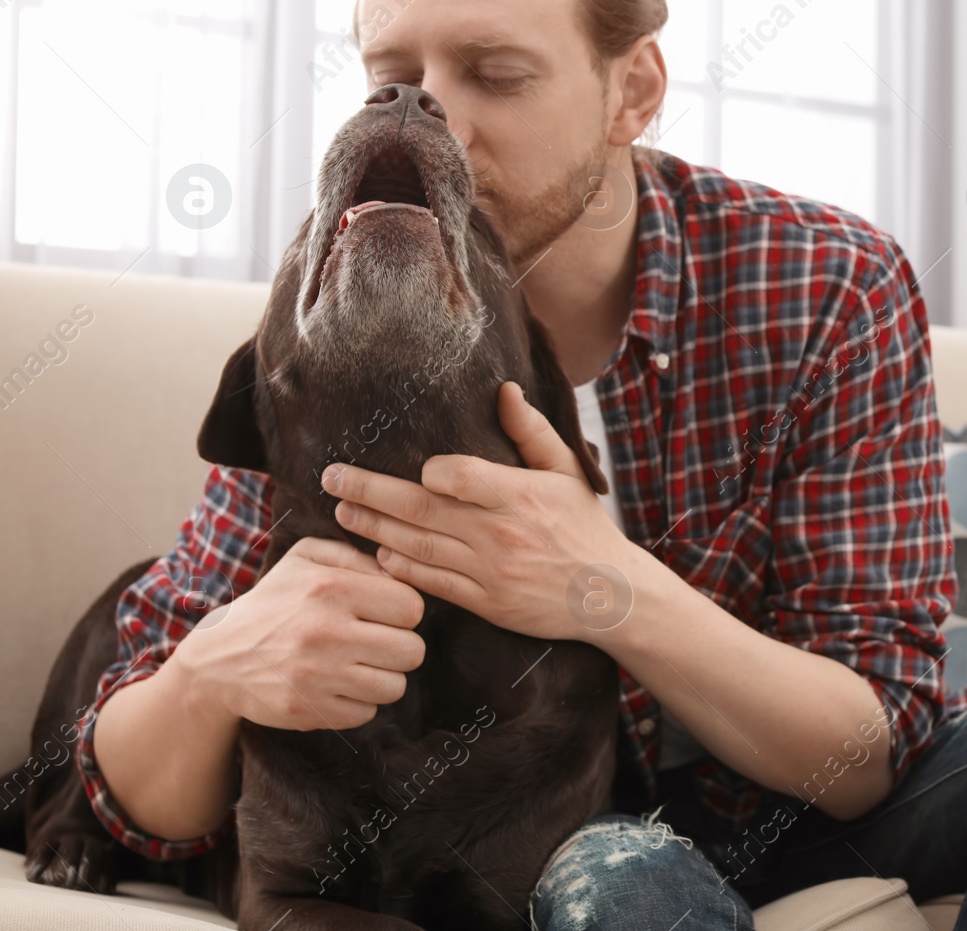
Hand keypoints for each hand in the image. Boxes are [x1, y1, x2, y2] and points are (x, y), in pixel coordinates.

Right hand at [175, 537, 426, 731]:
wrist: (217, 659)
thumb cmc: (274, 602)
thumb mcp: (306, 558)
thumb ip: (357, 557)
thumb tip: (398, 575)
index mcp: (330, 588)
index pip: (412, 608)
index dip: (403, 612)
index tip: (383, 614)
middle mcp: (324, 632)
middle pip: (412, 651)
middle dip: (400, 647)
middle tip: (376, 643)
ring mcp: (315, 676)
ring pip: (395, 686)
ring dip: (382, 677)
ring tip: (356, 665)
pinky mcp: (306, 711)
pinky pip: (366, 713)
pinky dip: (358, 702)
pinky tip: (336, 685)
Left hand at [322, 381, 641, 642]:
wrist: (609, 595)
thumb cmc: (584, 524)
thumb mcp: (567, 470)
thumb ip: (532, 430)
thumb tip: (504, 389)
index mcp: (521, 495)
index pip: (461, 477)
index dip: (432, 471)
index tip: (416, 466)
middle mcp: (500, 533)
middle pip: (423, 509)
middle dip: (370, 491)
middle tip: (332, 478)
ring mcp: (490, 571)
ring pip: (419, 547)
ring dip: (374, 529)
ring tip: (342, 511)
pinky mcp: (486, 601)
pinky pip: (433, 584)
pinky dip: (402, 569)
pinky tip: (378, 555)